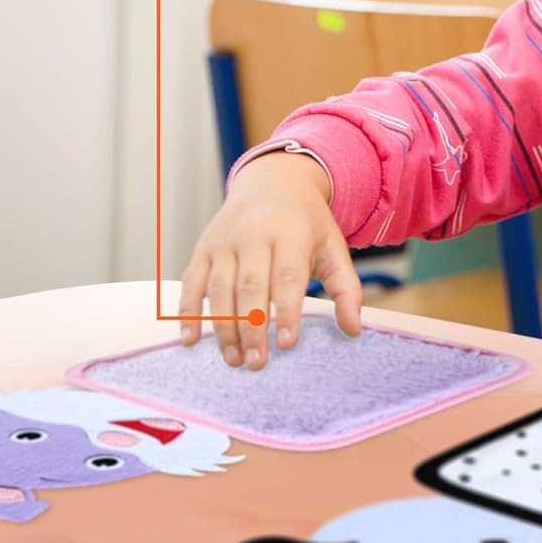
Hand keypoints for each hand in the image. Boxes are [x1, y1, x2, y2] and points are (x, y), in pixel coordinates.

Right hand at [177, 151, 362, 369]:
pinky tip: (190, 340)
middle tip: (257, 363)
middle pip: (250, 285)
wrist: (273, 179)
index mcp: (290, 232)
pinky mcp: (203, 248)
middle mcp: (254, 233)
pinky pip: (191, 282)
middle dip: (252, 327)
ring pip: (219, 288)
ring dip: (223, 327)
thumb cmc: (305, 222)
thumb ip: (346, 287)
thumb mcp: (333, 246)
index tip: (286, 344)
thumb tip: (354, 329)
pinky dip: (187, 312)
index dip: (286, 311)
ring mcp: (225, 241)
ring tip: (234, 359)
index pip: (287, 276)